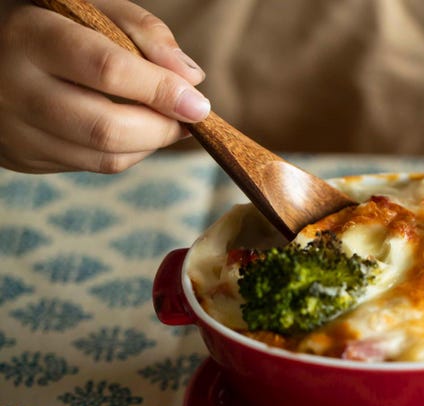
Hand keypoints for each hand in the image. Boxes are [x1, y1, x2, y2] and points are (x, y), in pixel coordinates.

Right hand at [0, 0, 209, 172]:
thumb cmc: (47, 22)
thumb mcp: (86, 6)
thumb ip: (141, 30)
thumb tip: (190, 78)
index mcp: (30, 35)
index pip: (108, 71)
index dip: (161, 91)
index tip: (198, 103)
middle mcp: (16, 88)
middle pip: (107, 128)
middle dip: (163, 128)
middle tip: (190, 117)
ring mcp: (16, 130)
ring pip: (103, 157)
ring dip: (150, 145)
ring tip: (167, 122)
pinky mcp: (23, 157)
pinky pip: (90, 166)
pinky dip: (126, 153)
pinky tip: (134, 131)